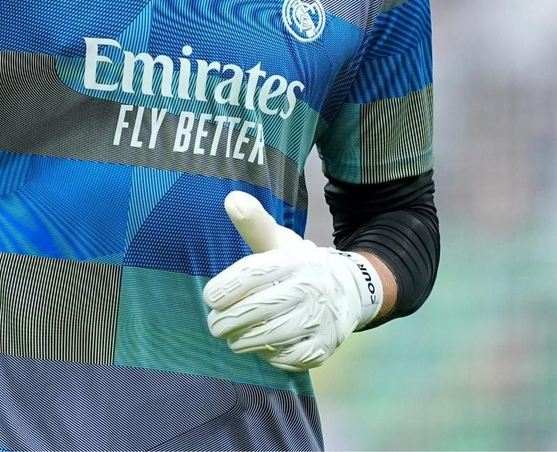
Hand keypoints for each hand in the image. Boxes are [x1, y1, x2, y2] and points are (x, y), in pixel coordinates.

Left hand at [203, 191, 381, 371]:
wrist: (347, 292)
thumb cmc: (299, 266)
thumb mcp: (279, 242)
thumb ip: (254, 224)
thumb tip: (231, 198)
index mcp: (296, 260)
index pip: (255, 273)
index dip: (227, 286)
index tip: (209, 297)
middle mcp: (311, 288)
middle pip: (259, 309)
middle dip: (228, 321)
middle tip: (215, 325)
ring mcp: (319, 319)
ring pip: (270, 337)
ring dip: (243, 340)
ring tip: (232, 337)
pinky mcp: (322, 347)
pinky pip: (286, 358)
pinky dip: (268, 355)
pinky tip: (261, 346)